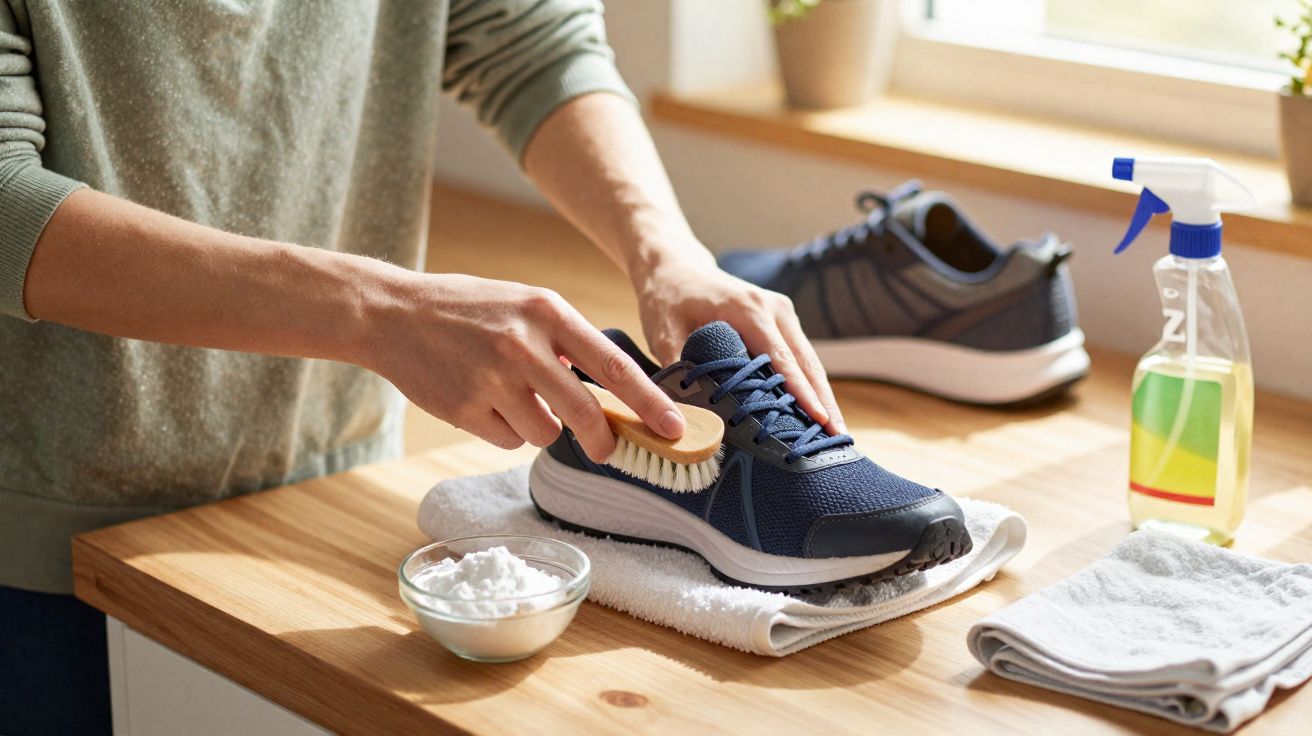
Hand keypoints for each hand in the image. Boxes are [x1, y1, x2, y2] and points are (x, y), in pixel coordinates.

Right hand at [362, 273, 684, 461]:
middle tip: (607, 449)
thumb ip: (566, 341)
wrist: (393, 314)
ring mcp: (492, 378)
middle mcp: (523, 344)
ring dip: (538, 426)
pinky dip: (503, 430)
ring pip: (544, 432)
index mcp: (547, 312)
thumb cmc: (468, 310)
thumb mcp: (524, 305)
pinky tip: (481, 401)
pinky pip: (507, 440)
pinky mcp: (465, 408)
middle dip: (602, 439)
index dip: (649, 403)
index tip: (674, 427)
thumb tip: (610, 392)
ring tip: (510, 396)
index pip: (613, 366)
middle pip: (585, 413)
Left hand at [632, 260, 846, 434]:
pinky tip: (816, 413)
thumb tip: (686, 410)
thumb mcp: (662, 331)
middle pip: (807, 362)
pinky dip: (809, 384)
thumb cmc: (668, 298)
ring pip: (809, 361)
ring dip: (823, 396)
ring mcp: (781, 313)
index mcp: (749, 310)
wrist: (677, 267)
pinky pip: (800, 357)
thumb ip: (675, 367)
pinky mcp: (781, 321)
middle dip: (825, 401)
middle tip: (838, 438)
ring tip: (835, 433)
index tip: (820, 419)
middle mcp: (774, 309)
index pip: (781, 358)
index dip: (801, 392)